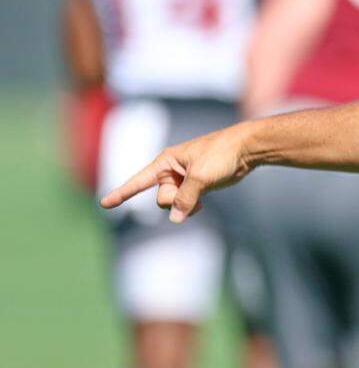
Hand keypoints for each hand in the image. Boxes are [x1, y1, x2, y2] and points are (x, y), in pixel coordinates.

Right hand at [99, 122, 254, 222]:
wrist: (246, 148)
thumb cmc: (222, 154)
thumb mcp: (201, 177)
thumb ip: (185, 198)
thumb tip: (175, 218)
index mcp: (166, 161)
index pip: (138, 181)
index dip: (121, 193)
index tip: (104, 204)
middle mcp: (171, 171)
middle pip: (161, 198)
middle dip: (175, 201)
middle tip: (195, 188)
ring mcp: (183, 179)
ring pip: (173, 203)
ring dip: (186, 205)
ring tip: (203, 194)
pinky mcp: (195, 186)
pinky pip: (185, 204)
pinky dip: (192, 207)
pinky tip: (203, 204)